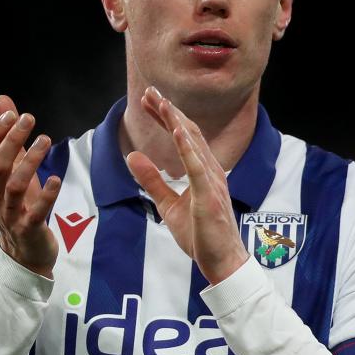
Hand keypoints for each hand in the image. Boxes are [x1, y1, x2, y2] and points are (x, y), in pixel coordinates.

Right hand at [0, 94, 61, 277]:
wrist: (25, 255)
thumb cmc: (21, 207)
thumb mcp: (14, 171)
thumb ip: (8, 138)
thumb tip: (3, 101)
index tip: (11, 113)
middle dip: (11, 140)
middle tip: (29, 119)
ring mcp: (11, 215)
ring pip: (14, 186)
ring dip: (29, 161)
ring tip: (46, 140)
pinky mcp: (29, 230)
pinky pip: (35, 212)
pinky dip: (46, 195)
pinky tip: (56, 179)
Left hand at [125, 87, 250, 284]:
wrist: (221, 262)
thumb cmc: (200, 235)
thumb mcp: (168, 205)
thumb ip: (152, 180)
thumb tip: (132, 157)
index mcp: (202, 171)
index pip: (183, 136)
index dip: (165, 116)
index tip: (148, 101)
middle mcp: (210, 170)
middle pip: (188, 132)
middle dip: (168, 111)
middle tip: (149, 92)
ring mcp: (212, 182)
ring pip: (193, 144)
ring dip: (176, 121)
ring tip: (161, 102)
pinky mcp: (209, 196)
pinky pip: (198, 168)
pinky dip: (187, 148)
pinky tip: (176, 130)